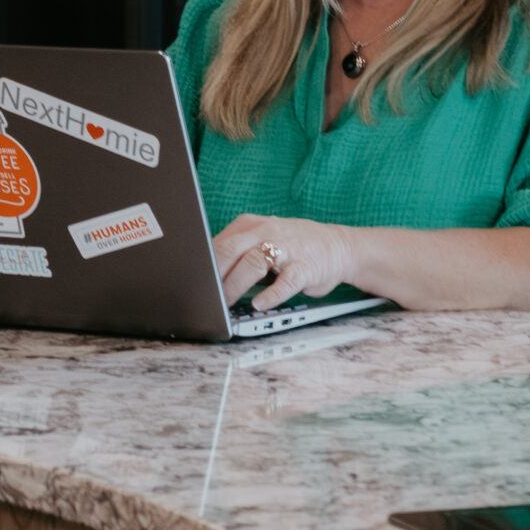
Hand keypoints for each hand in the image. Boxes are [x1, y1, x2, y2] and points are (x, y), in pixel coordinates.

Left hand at [212, 214, 360, 311]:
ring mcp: (287, 249)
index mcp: (250, 225)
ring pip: (254, 263)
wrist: (339, 246)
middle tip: (204, 297)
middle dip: (214, 276)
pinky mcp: (305, 267)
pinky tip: (259, 305)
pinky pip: (286, 282)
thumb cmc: (293, 246)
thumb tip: (203, 275)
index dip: (202, 266)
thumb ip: (235, 252)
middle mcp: (267, 232)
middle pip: (230, 250)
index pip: (217, 243)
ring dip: (235, 285)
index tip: (191, 284)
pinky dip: (271, 295)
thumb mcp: (261, 239)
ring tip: (225, 303)